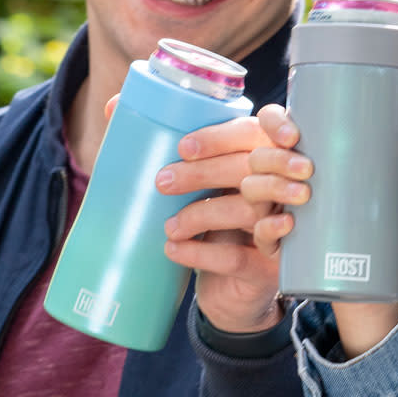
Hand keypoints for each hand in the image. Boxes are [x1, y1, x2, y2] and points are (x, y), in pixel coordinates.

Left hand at [157, 115, 285, 334]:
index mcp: (266, 153)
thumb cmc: (211, 220)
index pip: (265, 126)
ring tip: (169, 226)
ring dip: (202, 214)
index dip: (233, 128)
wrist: (231, 290)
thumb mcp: (196, 182)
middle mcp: (285, 184)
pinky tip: (174, 250)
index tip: (187, 147)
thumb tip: (113, 105)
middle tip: (161, 183)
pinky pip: (239, 255)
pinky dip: (202, 252)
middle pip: (256, 163)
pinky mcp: (272, 266)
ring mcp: (284, 224)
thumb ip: (164, 144)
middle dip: (205, 171)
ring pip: (250, 207)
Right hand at [244, 104, 397, 357]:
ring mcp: (275, 205)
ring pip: (252, 188)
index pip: (271, 121)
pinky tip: (288, 226)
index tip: (294, 133)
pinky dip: (269, 228)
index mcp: (301, 146)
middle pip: (259, 155)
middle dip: (277, 159)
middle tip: (308, 169)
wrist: (374, 258)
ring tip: (305, 195)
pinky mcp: (278, 239)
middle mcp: (281, 172)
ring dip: (271, 188)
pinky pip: (260, 232)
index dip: (273, 122)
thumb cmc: (381, 199)